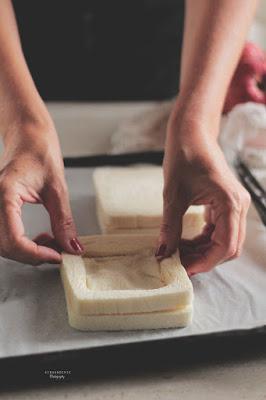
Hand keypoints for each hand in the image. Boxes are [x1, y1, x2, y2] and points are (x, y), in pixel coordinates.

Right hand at [0, 122, 82, 264]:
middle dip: (32, 255)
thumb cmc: (40, 153)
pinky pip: (3, 235)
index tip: (57, 256)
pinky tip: (40, 238)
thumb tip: (72, 248)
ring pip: (2, 244)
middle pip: (5, 246)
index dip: (35, 254)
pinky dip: (22, 243)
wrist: (28, 137)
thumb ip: (63, 222)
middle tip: (57, 252)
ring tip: (51, 243)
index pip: (13, 238)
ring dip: (27, 251)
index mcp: (4, 193)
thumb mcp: (58, 189)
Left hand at [156, 116, 250, 275]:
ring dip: (203, 251)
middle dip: (204, 259)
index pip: (226, 245)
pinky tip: (186, 242)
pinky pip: (220, 230)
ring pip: (225, 241)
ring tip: (178, 253)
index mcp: (230, 202)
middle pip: (229, 247)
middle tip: (178, 263)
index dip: (205, 262)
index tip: (184, 269)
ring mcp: (235, 205)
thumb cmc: (184, 156)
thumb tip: (163, 253)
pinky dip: (204, 240)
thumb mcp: (173, 195)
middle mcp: (238, 205)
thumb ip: (170, 226)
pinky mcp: (227, 204)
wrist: (191, 135)